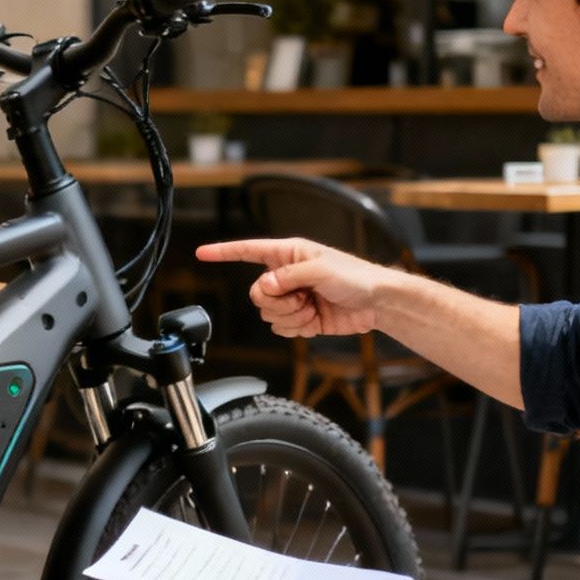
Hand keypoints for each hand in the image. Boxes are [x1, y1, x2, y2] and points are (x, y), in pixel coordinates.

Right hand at [194, 237, 394, 337]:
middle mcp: (287, 275)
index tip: (202, 253)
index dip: (224, 252)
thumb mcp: (320, 269)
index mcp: (289, 254)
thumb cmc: (356, 277)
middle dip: (277, 302)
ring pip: (268, 313)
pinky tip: (315, 321)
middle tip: (300, 300)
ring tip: (313, 309)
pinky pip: (282, 328)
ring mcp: (293, 298)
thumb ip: (288, 277)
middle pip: (257, 293)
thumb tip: (264, 286)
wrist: (377, 303)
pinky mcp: (301, 318)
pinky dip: (297, 328)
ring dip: (291, 317)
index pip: (249, 251)